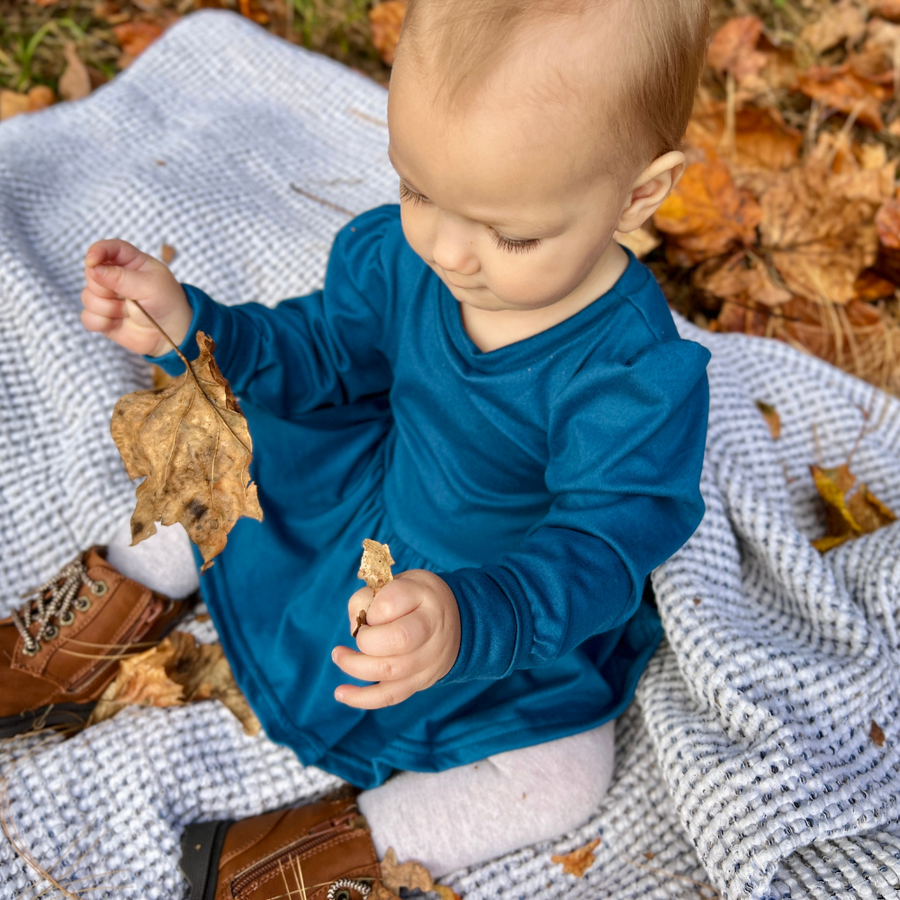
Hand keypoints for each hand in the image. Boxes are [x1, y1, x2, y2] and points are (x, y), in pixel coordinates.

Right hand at [81, 239, 192, 357]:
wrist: (173, 333)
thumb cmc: (167, 303)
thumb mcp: (150, 286)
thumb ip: (121, 277)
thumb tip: (93, 268)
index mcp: (130, 261)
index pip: (108, 248)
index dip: (97, 251)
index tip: (91, 261)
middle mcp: (115, 276)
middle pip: (91, 274)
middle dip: (105, 289)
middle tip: (129, 298)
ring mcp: (108, 297)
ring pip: (87, 297)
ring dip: (108, 308)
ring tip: (129, 312)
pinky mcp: (103, 316)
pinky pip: (88, 317)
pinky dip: (101, 323)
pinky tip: (117, 323)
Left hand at [332, 570, 460, 709]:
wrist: (458, 622)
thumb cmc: (418, 599)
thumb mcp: (400, 582)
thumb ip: (369, 597)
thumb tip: (354, 626)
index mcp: (425, 597)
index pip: (391, 603)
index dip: (371, 609)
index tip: (369, 610)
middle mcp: (432, 629)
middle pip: (397, 639)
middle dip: (366, 639)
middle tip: (359, 634)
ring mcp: (428, 660)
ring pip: (390, 671)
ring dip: (356, 665)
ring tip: (339, 655)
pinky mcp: (420, 682)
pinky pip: (391, 696)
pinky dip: (362, 698)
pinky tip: (341, 693)